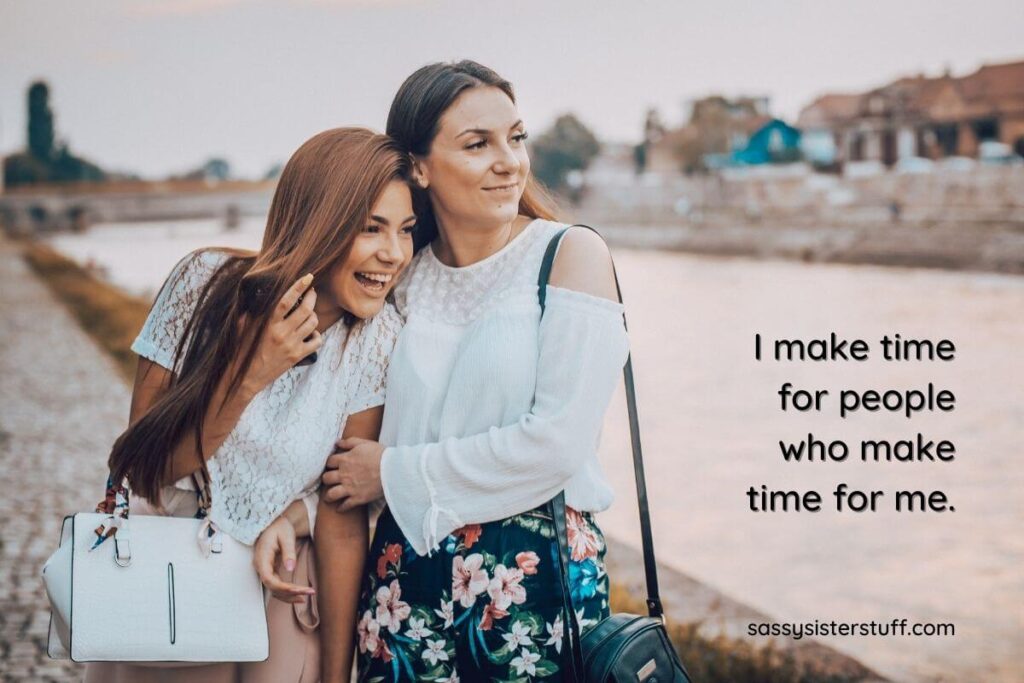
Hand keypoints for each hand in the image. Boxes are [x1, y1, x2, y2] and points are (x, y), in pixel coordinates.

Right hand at [242, 274, 323, 393]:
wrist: (245, 377)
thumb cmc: (242, 349)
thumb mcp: (243, 327)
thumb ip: (252, 310)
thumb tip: (257, 291)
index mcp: (267, 323)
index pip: (286, 300)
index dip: (298, 286)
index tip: (308, 276)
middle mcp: (281, 333)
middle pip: (306, 310)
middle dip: (312, 297)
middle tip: (312, 292)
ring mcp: (291, 345)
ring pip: (313, 323)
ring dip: (313, 314)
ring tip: (308, 312)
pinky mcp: (297, 357)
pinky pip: (316, 341)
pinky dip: (316, 334)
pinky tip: (310, 332)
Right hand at [252, 514, 314, 603]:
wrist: (277, 524)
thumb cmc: (281, 528)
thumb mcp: (286, 536)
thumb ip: (288, 552)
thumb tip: (290, 568)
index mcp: (262, 558)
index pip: (269, 579)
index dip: (283, 587)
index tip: (298, 590)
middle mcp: (260, 567)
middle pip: (272, 587)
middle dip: (290, 593)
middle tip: (309, 592)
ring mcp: (265, 570)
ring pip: (274, 590)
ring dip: (289, 596)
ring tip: (307, 595)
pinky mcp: (270, 572)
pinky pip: (277, 587)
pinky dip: (287, 593)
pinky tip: (299, 595)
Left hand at [322, 438, 384, 511]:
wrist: (392, 469)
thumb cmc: (380, 454)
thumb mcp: (364, 443)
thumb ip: (349, 442)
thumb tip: (337, 442)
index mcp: (345, 460)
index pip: (329, 462)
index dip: (329, 463)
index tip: (332, 465)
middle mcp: (344, 474)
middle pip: (326, 478)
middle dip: (326, 479)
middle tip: (329, 480)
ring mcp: (350, 488)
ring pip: (331, 494)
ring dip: (328, 496)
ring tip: (328, 497)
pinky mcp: (358, 498)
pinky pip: (345, 505)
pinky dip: (341, 508)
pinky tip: (340, 508)